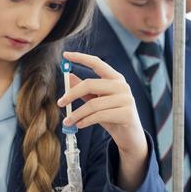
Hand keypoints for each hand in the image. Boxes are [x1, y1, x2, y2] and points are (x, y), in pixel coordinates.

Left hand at [57, 52, 147, 190]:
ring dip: (76, 114)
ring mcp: (126, 99)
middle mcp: (122, 86)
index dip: (81, 58)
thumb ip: (85, 89)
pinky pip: (100, 116)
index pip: (97, 63)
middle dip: (71, 94)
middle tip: (60, 103)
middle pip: (90, 84)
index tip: (65, 55)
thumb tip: (68, 76)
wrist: (130, 136)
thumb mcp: (97, 101)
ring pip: (93, 104)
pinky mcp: (126, 114)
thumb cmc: (112, 116)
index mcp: (116, 78)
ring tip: (68, 121)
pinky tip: (79, 125)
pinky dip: (86, 121)